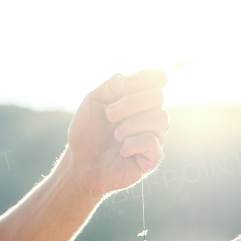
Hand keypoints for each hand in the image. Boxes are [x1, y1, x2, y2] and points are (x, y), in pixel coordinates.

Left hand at [64, 70, 168, 200]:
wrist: (80, 162)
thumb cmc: (88, 131)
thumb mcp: (95, 98)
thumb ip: (116, 82)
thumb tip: (138, 82)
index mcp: (139, 98)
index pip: (157, 78)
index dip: (143, 78)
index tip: (122, 88)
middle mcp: (151, 115)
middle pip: (158, 97)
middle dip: (129, 104)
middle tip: (110, 116)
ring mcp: (155, 137)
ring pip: (161, 118)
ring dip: (132, 124)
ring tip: (116, 135)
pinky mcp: (153, 158)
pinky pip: (152, 142)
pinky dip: (132, 144)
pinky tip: (122, 151)